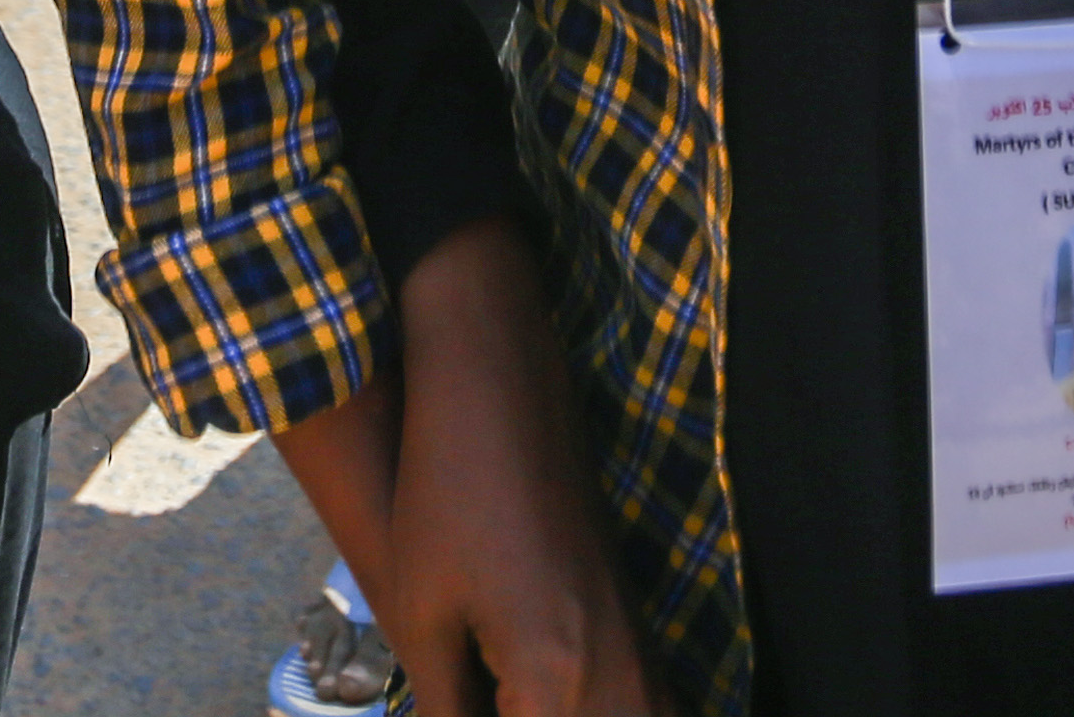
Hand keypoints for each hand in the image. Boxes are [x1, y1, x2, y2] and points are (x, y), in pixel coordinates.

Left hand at [382, 223, 669, 716]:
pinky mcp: (634, 627)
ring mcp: (634, 650)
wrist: (501, 388)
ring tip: (518, 708)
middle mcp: (612, 675)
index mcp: (552, 681)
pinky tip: (572, 711)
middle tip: (485, 706)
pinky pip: (652, 714)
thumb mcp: (421, 615)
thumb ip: (444, 708)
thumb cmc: (448, 492)